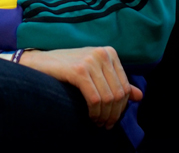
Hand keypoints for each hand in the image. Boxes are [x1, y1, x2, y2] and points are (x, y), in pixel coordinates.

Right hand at [19, 47, 142, 129]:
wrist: (39, 62)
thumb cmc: (67, 68)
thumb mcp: (94, 72)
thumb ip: (116, 82)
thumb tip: (139, 96)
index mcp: (109, 52)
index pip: (125, 86)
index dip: (121, 108)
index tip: (112, 119)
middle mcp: (102, 54)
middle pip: (118, 94)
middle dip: (114, 114)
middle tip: (105, 125)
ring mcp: (91, 60)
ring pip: (108, 98)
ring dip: (104, 116)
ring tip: (97, 123)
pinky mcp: (79, 70)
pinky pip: (95, 99)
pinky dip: (95, 113)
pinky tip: (90, 117)